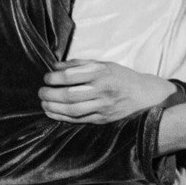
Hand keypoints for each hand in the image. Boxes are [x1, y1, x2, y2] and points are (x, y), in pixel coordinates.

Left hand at [39, 60, 178, 123]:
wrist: (145, 95)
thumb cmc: (121, 76)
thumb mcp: (103, 64)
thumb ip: (79, 64)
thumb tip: (56, 66)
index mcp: (101, 73)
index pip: (71, 76)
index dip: (54, 78)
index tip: (46, 78)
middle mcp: (102, 90)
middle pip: (69, 95)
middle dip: (50, 94)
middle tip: (40, 92)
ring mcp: (103, 107)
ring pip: (72, 110)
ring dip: (54, 108)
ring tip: (44, 103)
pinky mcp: (103, 119)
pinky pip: (79, 120)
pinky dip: (62, 117)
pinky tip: (52, 113)